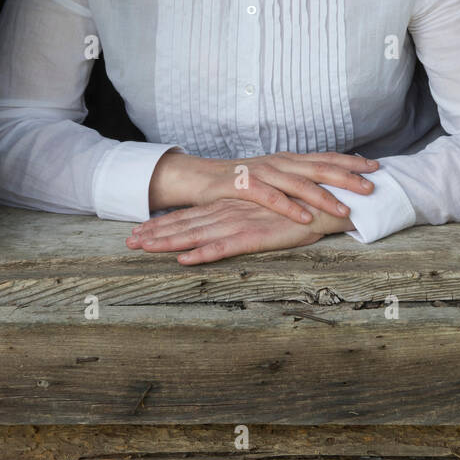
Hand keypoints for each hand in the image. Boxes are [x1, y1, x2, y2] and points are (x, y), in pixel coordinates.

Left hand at [127, 196, 354, 263]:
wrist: (332, 201)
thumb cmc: (302, 209)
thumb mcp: (267, 213)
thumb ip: (247, 217)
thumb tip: (229, 226)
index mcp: (232, 206)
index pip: (192, 216)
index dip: (164, 224)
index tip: (138, 231)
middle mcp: (232, 212)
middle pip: (187, 223)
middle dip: (155, 233)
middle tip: (127, 241)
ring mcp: (242, 222)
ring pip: (198, 233)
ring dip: (169, 242)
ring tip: (143, 248)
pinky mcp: (257, 234)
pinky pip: (226, 246)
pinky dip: (204, 253)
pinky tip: (185, 258)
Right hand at [148, 148, 379, 224]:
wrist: (201, 178)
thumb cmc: (241, 181)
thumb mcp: (273, 176)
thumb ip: (296, 179)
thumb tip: (326, 186)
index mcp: (288, 160)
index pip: (325, 157)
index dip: (351, 161)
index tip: (376, 166)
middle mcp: (279, 162)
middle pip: (319, 167)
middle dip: (347, 177)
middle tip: (372, 186)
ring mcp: (262, 172)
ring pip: (299, 183)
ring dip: (325, 195)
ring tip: (346, 208)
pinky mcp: (245, 186)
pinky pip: (271, 197)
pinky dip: (290, 207)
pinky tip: (305, 217)